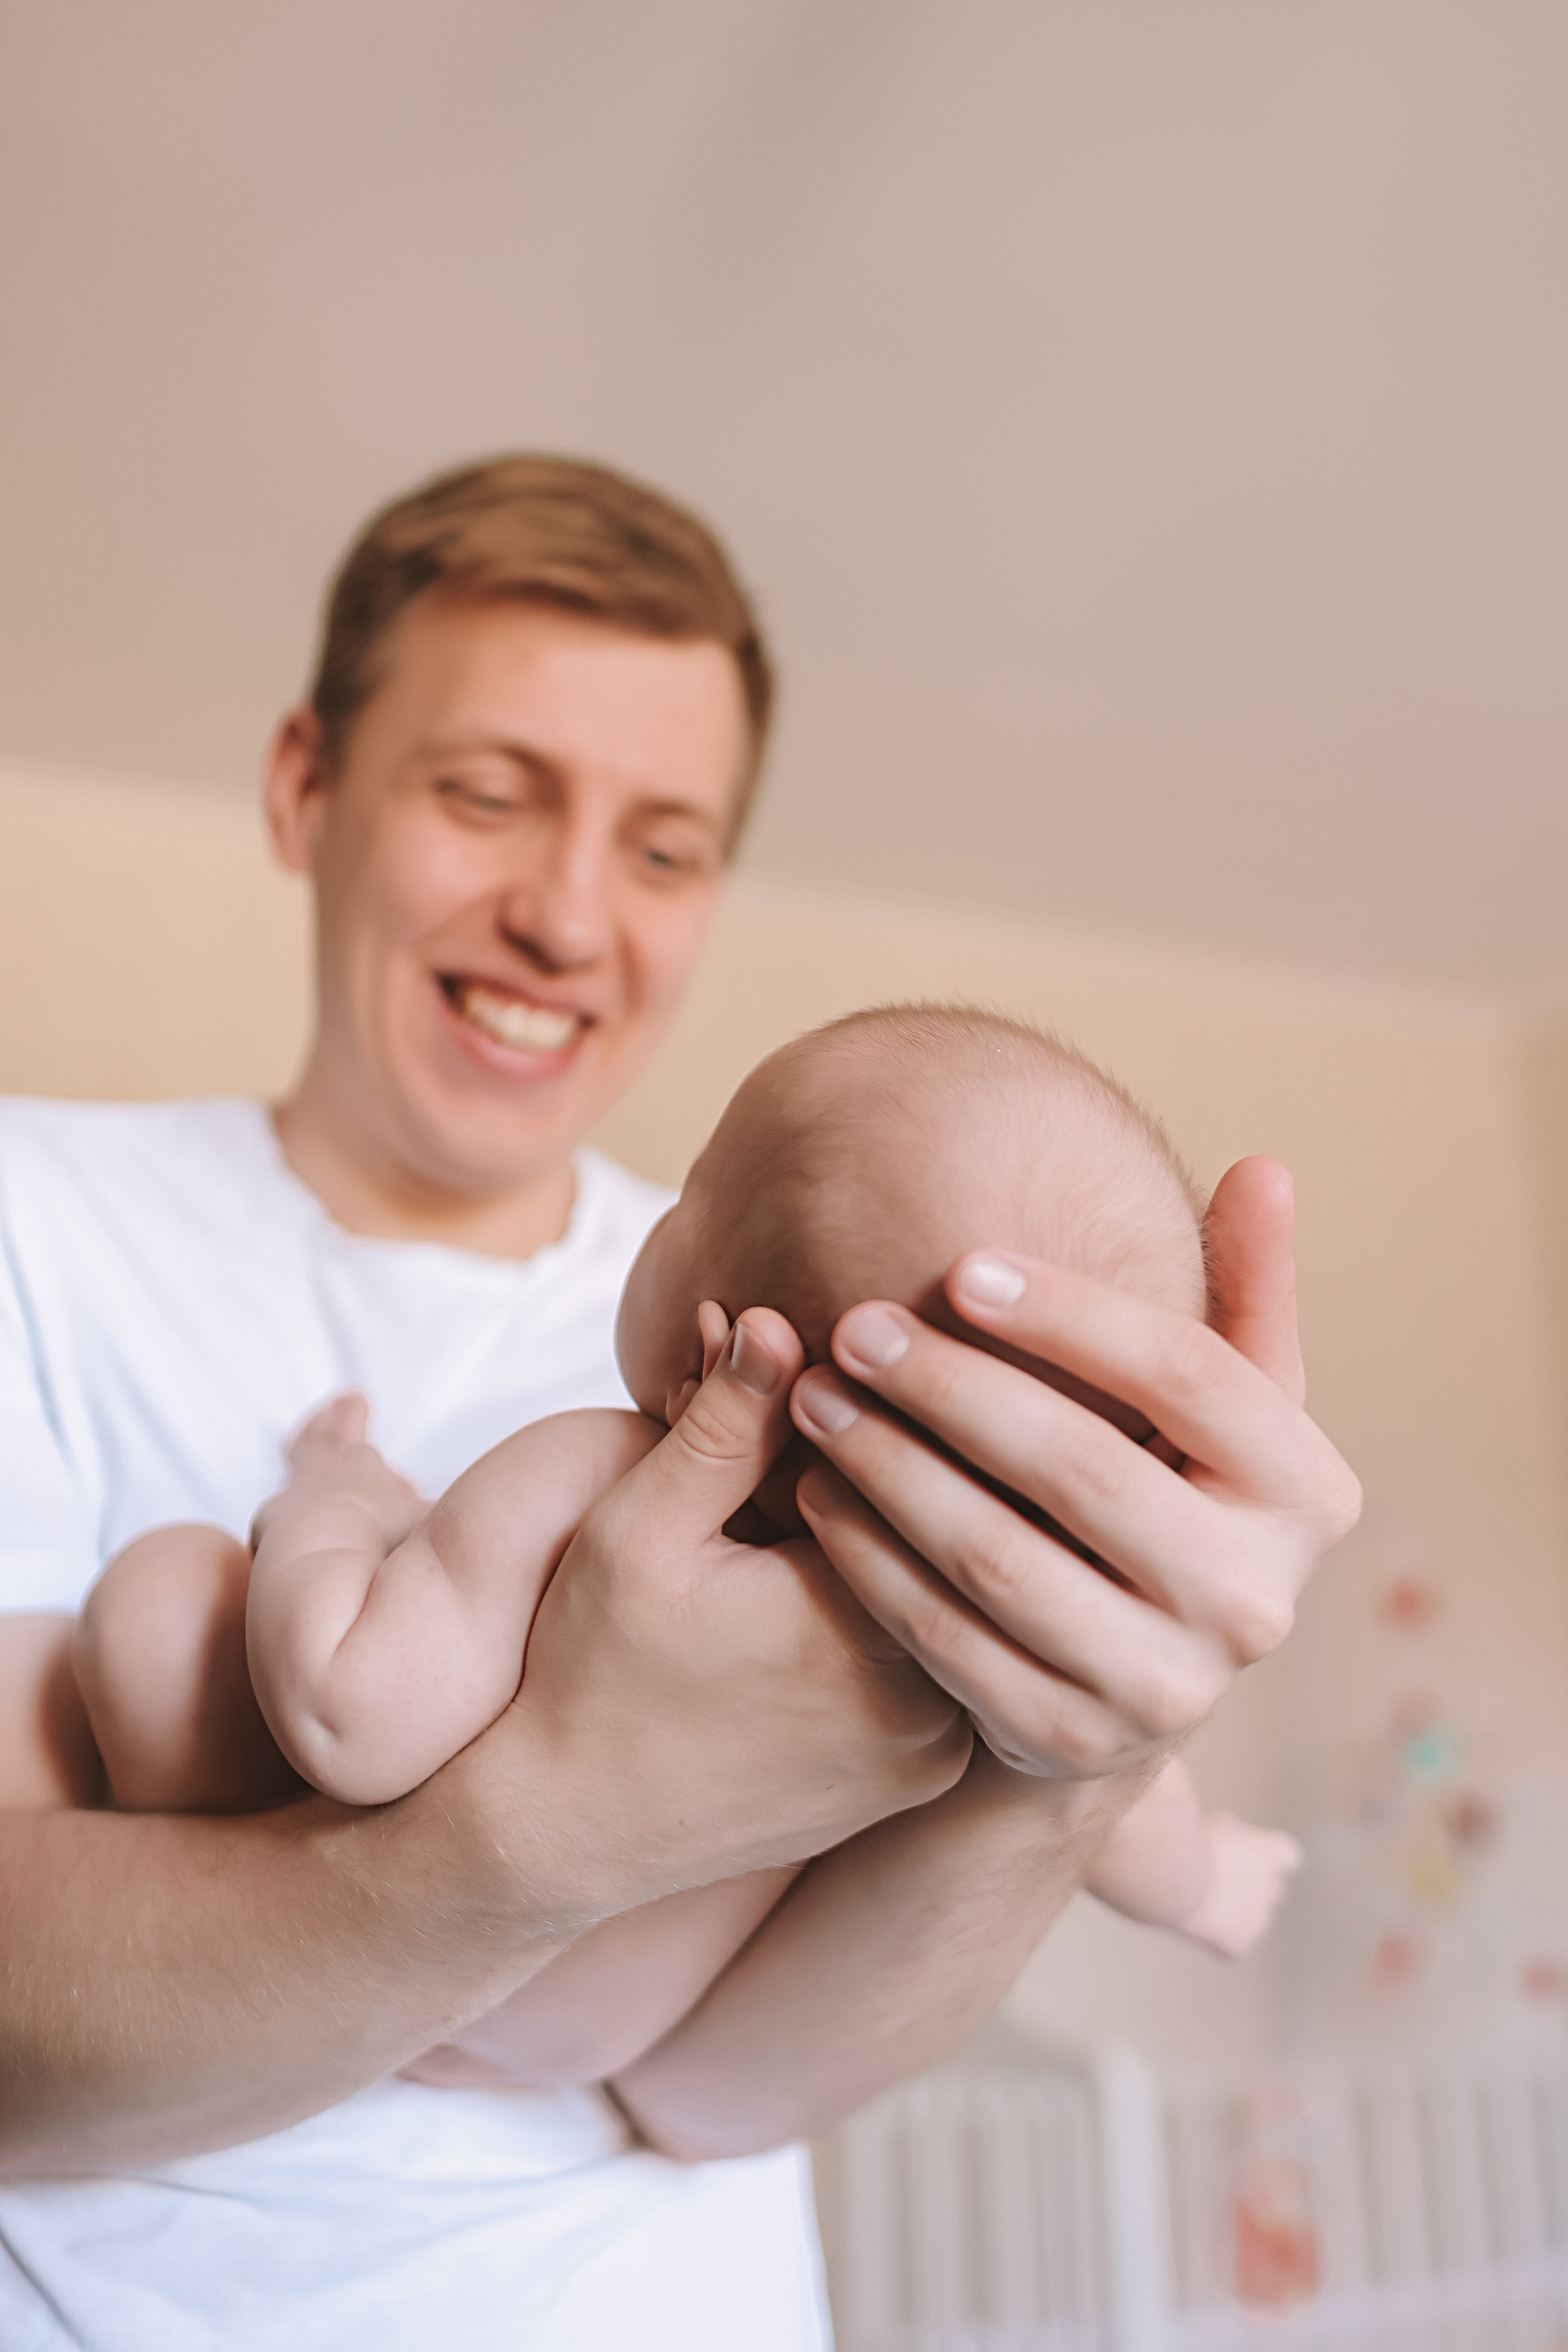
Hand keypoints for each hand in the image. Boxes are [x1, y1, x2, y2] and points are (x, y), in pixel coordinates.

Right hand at [488, 1306, 971, 1920]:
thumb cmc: (591, 1668)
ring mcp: (936, 1752)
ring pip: (961, 1603)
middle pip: (956, 1541)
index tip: (873, 1355)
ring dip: (933, 1535)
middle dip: (925, 1463)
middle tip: (912, 1385)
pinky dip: (928, 1603)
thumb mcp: (638, 1529)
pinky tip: (894, 1547)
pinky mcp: (924, 1778)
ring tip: (902, 1460)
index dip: (898, 1409)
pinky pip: (954, 1661)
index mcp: (861, 1625)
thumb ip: (720, 1426)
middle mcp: (925, 1700)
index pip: (927, 1478)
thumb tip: (778, 1319)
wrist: (570, 1831)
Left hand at [789, 1157, 1360, 1780]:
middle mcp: (1255, 1601)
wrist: (1127, 1685)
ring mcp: (1165, 1685)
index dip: (1070, 1315)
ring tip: (813, 1397)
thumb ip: (1246, 1293)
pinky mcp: (1069, 1737)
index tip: (957, 1265)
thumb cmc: (1171, 1496)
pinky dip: (870, 1560)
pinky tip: (815, 1491)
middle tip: (852, 1327)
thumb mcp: (1229, 1411)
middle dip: (950, 1388)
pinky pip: (946, 1637)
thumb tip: (1265, 1168)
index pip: (1189, 1375)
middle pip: (1082, 1466)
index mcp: (1309, 1495)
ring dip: (890, 1466)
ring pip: (999, 1554)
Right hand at [1179, 1815, 1303, 1959]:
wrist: (1174, 1873)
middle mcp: (1275, 1887)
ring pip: (1252, 1919)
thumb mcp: (1218, 1823)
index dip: (1266, 1857)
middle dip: (1249, 1886)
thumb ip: (1236, 1834)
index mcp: (1277, 1852)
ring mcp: (1259, 1919)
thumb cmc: (1192, 1838)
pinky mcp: (1239, 1945)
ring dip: (1235, 1913)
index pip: (1287, 1856)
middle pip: (1271, 1889)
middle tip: (1216, 1878)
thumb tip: (1232, 1839)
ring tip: (1200, 1899)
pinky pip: (1230, 1945)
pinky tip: (1195, 1923)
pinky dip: (1216, 1939)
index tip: (1245, 1855)